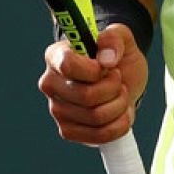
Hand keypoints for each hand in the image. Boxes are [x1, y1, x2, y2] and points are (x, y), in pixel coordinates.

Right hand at [37, 23, 148, 144]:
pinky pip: (99, 136)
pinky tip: (120, 111)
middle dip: (114, 87)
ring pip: (96, 116)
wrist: (123, 78)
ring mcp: (57, 110)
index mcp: (56, 56)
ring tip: (119, 93)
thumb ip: (114, 38)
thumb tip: (107, 59)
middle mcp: (50, 84)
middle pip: (87, 96)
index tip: (107, 65)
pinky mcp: (68, 131)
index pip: (68, 66)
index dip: (94, 69)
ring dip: (119, 104)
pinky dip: (119, 124)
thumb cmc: (116, 56)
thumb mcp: (122, 37)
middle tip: (117, 78)